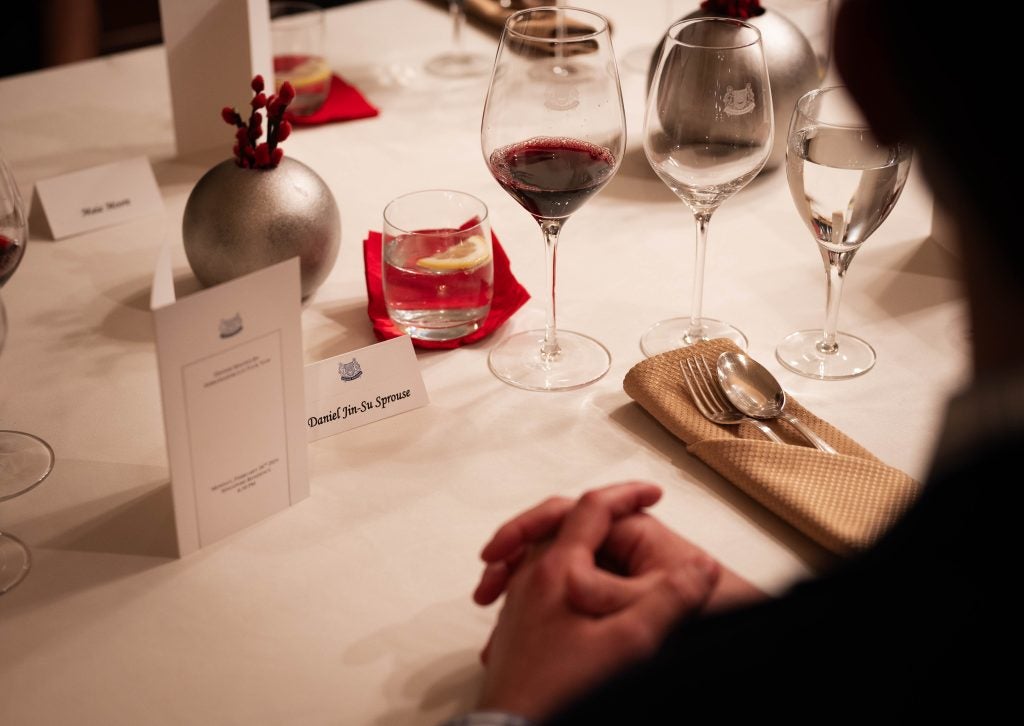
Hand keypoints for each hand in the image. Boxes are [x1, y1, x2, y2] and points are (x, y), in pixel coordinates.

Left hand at [476, 484, 719, 720]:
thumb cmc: (565, 689)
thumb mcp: (631, 643)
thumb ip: (670, 600)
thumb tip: (702, 567)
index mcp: (558, 569)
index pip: (592, 508)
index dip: (626, 494)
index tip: (653, 493)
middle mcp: (531, 580)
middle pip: (561, 524)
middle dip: (598, 514)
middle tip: (629, 511)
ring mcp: (519, 606)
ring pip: (546, 556)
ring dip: (578, 546)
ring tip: (605, 551)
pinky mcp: (516, 633)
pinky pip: (537, 587)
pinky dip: (564, 578)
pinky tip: (580, 602)